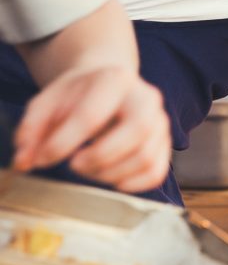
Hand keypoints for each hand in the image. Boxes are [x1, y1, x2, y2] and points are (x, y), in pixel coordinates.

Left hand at [12, 66, 170, 192]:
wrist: (109, 85)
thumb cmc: (79, 95)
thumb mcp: (49, 101)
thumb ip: (32, 128)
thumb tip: (26, 161)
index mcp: (116, 79)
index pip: (92, 116)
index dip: (63, 143)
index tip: (44, 158)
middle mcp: (147, 98)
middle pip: (135, 132)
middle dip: (99, 158)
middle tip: (74, 165)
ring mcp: (161, 121)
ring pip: (146, 157)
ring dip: (111, 174)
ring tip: (89, 170)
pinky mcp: (165, 144)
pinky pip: (157, 172)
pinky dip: (134, 185)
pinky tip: (112, 181)